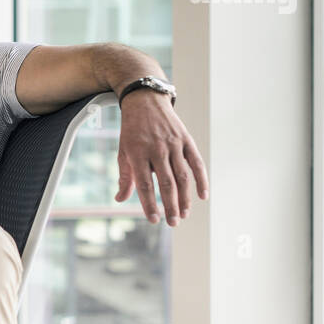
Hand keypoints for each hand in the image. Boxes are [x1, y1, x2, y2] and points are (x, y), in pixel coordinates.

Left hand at [115, 90, 208, 225]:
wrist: (145, 101)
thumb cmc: (132, 131)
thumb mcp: (123, 151)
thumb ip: (125, 176)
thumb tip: (120, 199)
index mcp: (138, 153)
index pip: (145, 185)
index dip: (150, 204)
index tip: (154, 220)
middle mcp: (157, 149)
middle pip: (167, 183)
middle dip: (170, 206)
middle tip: (173, 222)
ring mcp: (173, 144)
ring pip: (183, 176)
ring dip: (185, 198)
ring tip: (184, 214)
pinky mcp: (186, 140)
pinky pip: (197, 163)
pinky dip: (201, 180)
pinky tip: (202, 196)